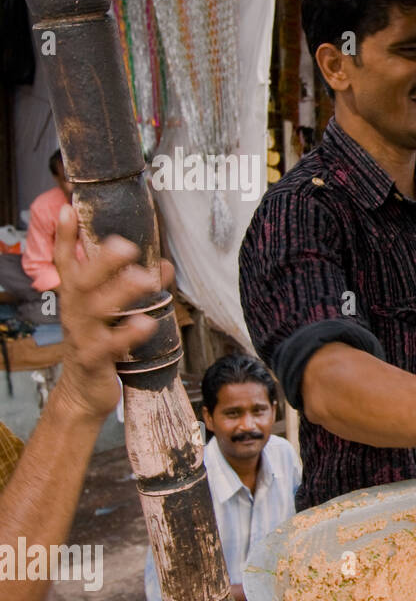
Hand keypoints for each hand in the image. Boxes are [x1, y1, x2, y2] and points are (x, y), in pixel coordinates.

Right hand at [53, 206, 170, 419]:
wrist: (83, 391)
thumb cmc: (101, 345)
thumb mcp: (113, 314)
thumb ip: (133, 288)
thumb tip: (164, 265)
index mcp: (77, 298)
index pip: (66, 263)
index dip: (65, 237)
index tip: (69, 209)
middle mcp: (76, 312)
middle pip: (83, 280)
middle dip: (103, 261)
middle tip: (127, 245)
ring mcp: (83, 335)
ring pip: (98, 309)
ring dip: (122, 292)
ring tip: (147, 279)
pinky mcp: (94, 359)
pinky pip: (111, 345)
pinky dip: (129, 333)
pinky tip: (148, 322)